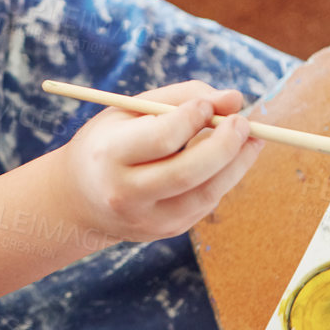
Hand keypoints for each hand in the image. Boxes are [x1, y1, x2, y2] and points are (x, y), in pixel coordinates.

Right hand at [54, 80, 263, 243]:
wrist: (79, 199)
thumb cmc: (110, 142)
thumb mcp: (131, 111)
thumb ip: (181, 98)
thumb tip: (235, 98)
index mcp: (110, 154)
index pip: (161, 138)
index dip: (192, 118)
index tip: (210, 103)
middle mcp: (125, 193)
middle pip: (187, 172)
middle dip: (225, 144)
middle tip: (244, 122)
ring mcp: (146, 219)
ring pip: (205, 194)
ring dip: (236, 164)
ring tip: (251, 139)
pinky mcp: (165, 231)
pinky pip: (204, 204)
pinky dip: (222, 179)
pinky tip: (227, 160)